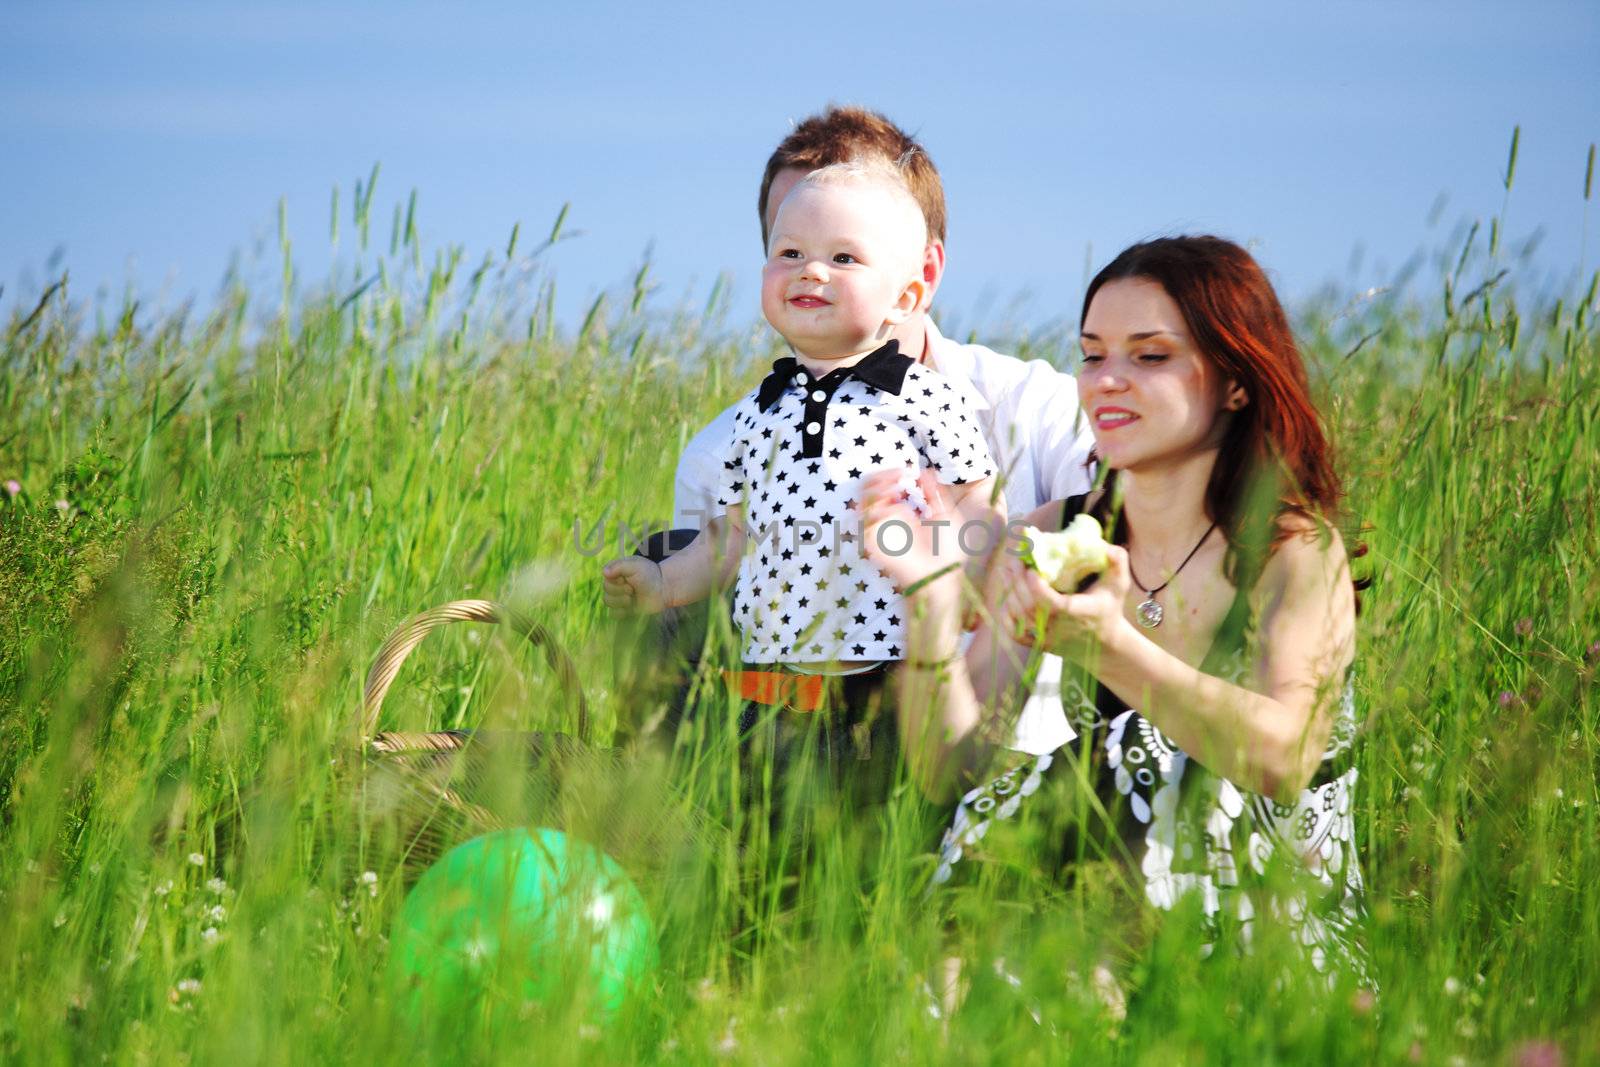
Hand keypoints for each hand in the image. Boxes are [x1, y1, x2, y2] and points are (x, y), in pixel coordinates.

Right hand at [601, 556, 666, 613]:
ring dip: (620, 601)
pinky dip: (620, 612)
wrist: (663, 589)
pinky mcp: (624, 609)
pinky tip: (630, 607)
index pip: (606, 577)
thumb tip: (604, 573)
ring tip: (632, 598)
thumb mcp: (636, 565)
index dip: (615, 580)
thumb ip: (619, 566)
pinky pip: (613, 614)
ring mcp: (619, 597)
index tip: (626, 579)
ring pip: (608, 601)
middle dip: (620, 591)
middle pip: (606, 590)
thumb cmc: (650, 574)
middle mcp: (616, 584)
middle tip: (632, 589)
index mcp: (616, 571)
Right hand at [858, 468, 965, 602]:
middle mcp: (887, 520)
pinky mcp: (874, 544)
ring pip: (863, 502)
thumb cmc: (947, 550)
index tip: (904, 471)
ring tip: (894, 487)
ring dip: (876, 489)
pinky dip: (878, 510)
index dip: (889, 475)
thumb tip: (923, 470)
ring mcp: (880, 531)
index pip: (883, 488)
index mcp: (901, 513)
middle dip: (879, 478)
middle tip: (896, 476)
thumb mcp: (945, 513)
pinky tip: (895, 507)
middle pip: (868, 492)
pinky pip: (866, 523)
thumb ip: (934, 492)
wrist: (942, 574)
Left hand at [994, 543, 1133, 661]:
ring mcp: (1047, 639)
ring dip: (1010, 593)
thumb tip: (1109, 548)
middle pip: (1030, 607)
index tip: (1031, 569)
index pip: (1053, 605)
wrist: (1105, 644)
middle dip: (1018, 582)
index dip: (1037, 588)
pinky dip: (1006, 615)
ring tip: (1006, 571)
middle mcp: (1060, 629)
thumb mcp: (1118, 585)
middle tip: (1013, 560)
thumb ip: (1118, 564)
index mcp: (1079, 613)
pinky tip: (1005, 596)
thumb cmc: (1109, 608)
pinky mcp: (1039, 645)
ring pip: (1020, 618)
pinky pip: (1015, 633)